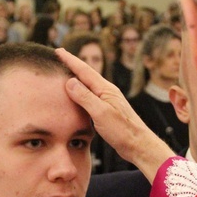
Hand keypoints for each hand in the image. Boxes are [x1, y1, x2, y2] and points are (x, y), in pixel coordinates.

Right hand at [56, 48, 174, 181]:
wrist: (138, 145)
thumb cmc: (122, 131)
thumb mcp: (101, 113)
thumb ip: (85, 97)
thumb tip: (69, 81)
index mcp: (106, 89)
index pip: (84, 71)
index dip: (70, 60)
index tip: (58, 51)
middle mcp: (107, 92)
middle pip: (86, 75)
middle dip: (72, 65)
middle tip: (58, 57)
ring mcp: (107, 101)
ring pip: (88, 85)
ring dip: (75, 78)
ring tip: (64, 73)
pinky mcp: (107, 111)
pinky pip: (89, 97)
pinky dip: (79, 92)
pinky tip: (76, 96)